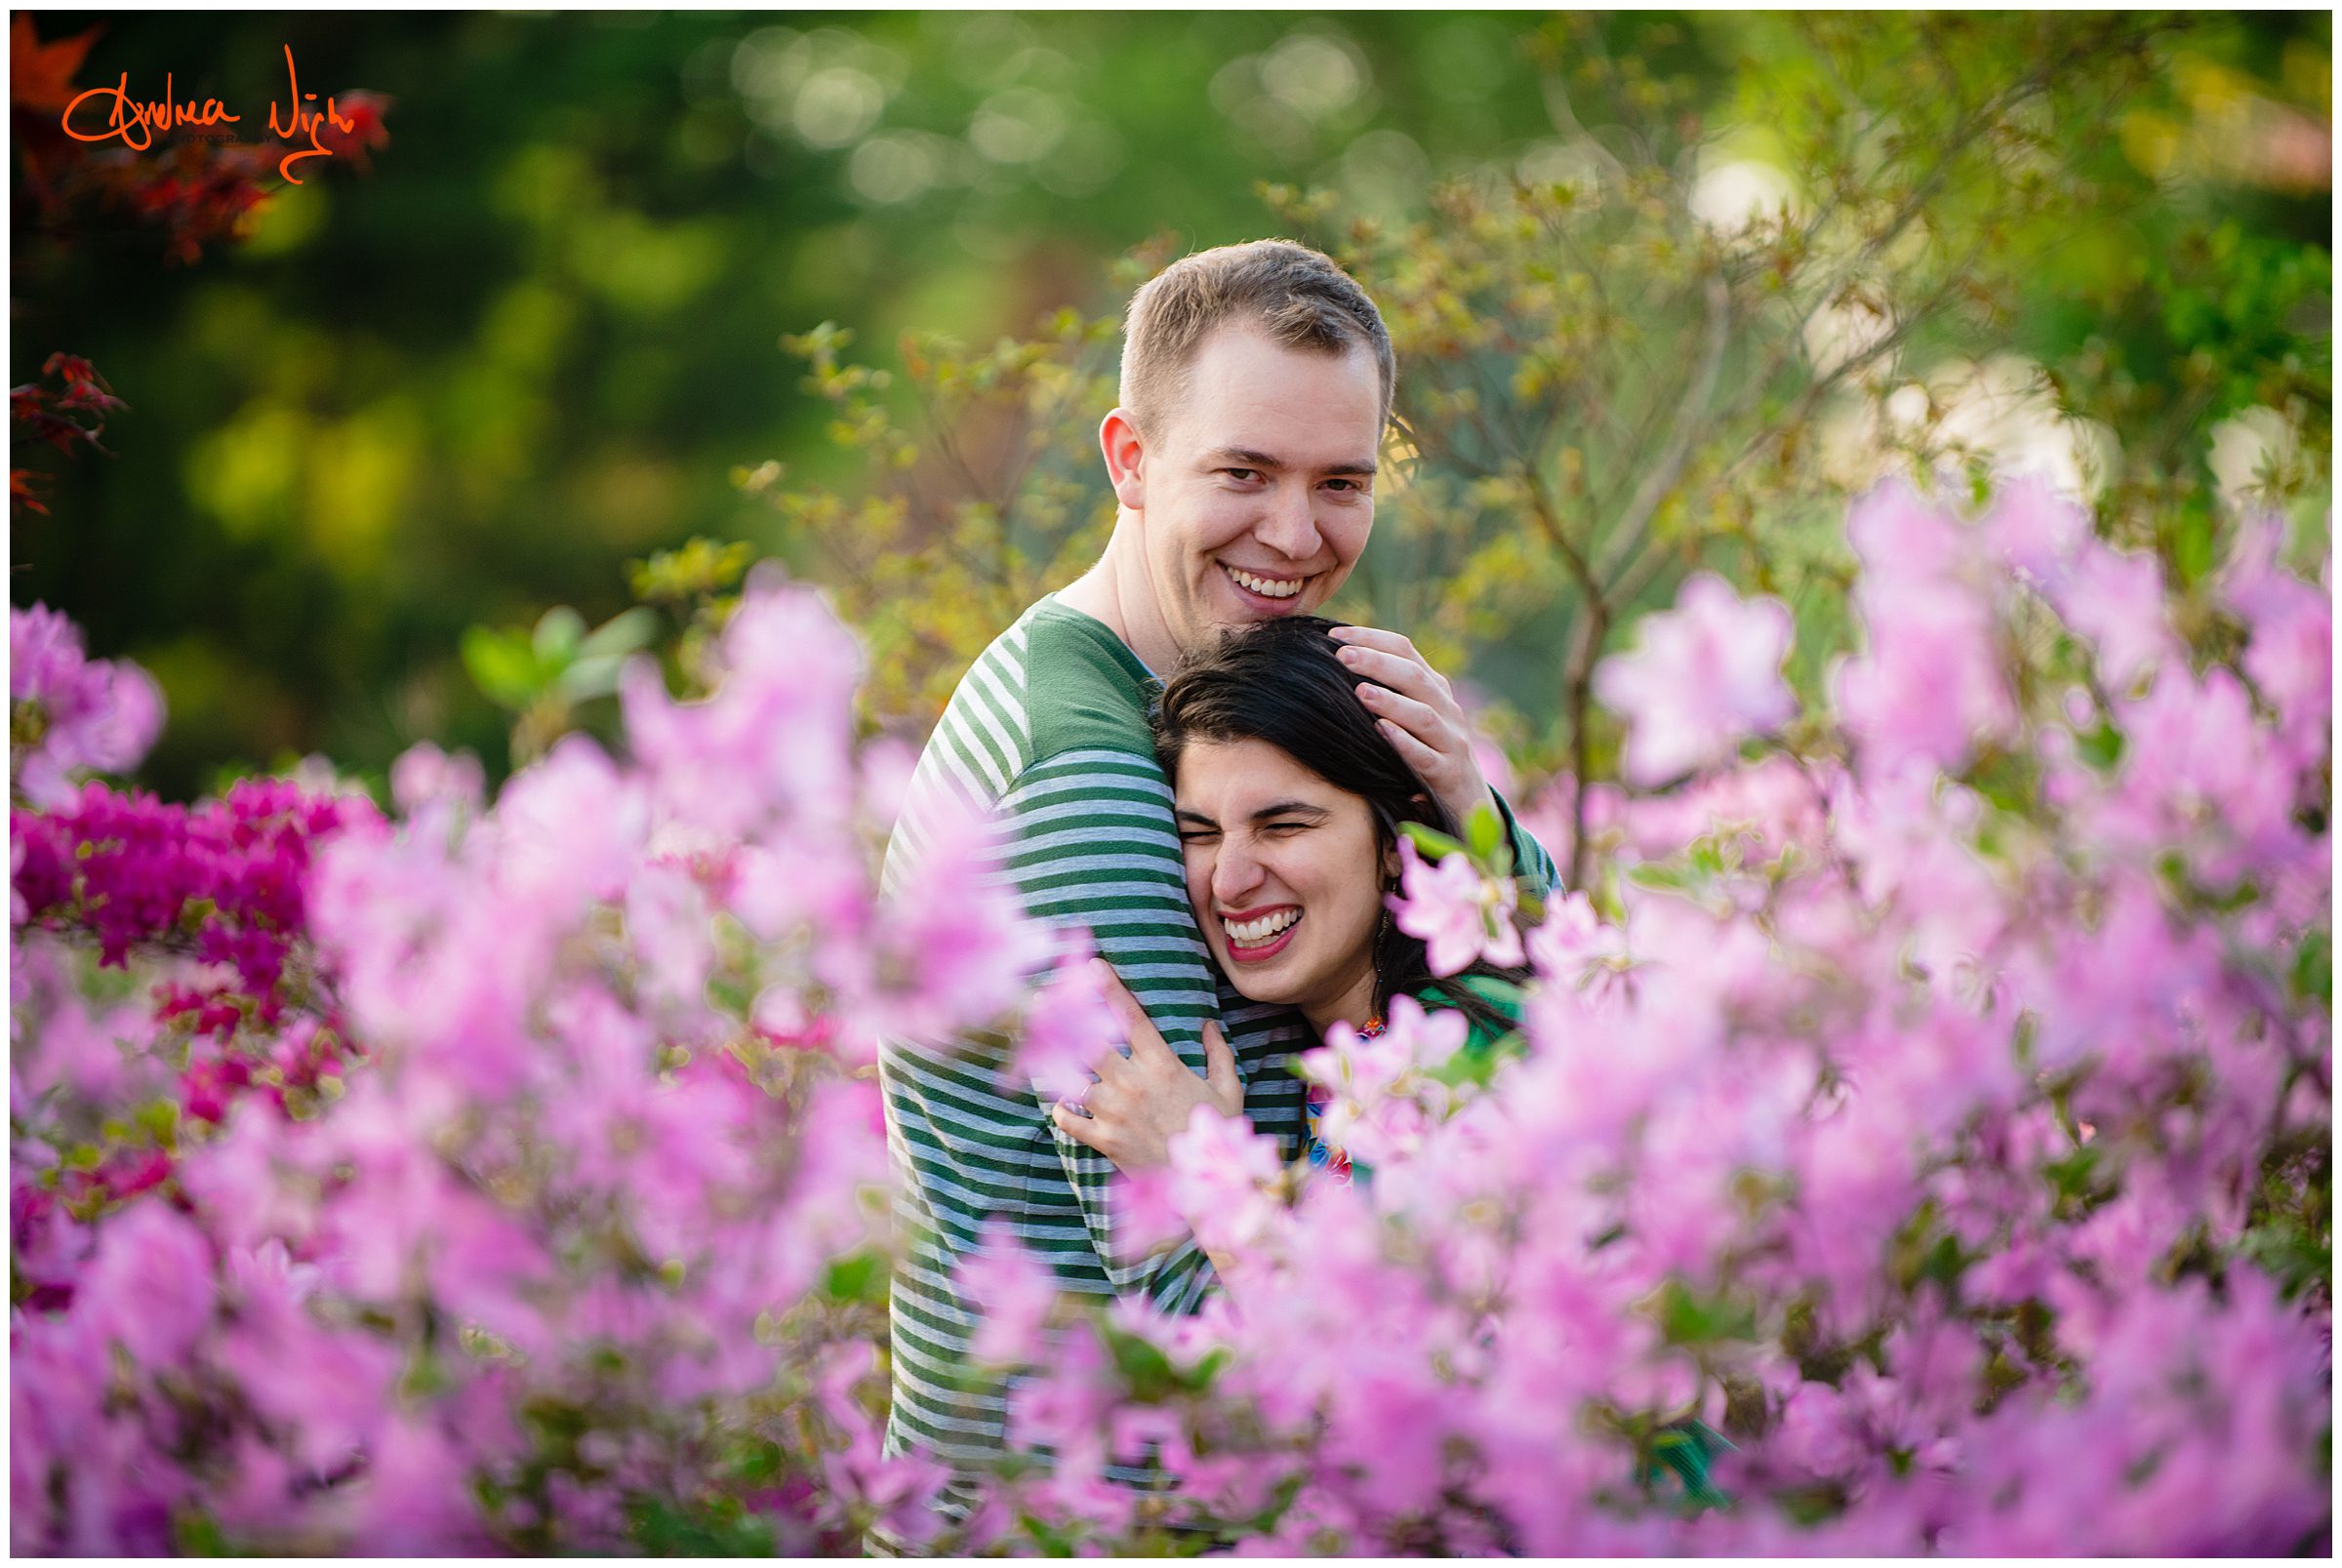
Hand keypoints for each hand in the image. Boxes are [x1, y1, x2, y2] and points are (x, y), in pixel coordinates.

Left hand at [1049, 962, 1242, 1172]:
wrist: (1201, 1187)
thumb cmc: (1215, 1134)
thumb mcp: (1228, 1090)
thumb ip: (1218, 1054)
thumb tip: (1208, 1024)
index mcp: (1162, 1065)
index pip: (1132, 1017)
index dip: (1111, 988)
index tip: (1094, 965)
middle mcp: (1133, 1083)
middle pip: (1089, 1041)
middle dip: (1066, 1019)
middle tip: (1043, 1002)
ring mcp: (1115, 1112)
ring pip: (1076, 1078)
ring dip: (1062, 1067)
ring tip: (1047, 1053)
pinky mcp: (1105, 1139)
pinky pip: (1070, 1120)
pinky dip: (1062, 1112)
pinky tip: (1061, 1105)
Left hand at [1327, 624, 1498, 830]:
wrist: (1468, 799)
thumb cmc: (1428, 752)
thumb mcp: (1412, 716)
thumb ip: (1387, 690)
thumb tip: (1340, 661)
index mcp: (1435, 690)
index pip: (1406, 651)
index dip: (1372, 638)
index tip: (1334, 635)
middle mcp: (1447, 710)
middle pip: (1416, 677)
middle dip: (1378, 663)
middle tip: (1342, 656)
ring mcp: (1451, 743)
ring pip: (1424, 716)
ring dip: (1392, 702)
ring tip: (1360, 692)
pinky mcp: (1448, 775)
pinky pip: (1427, 758)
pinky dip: (1406, 743)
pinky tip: (1383, 733)